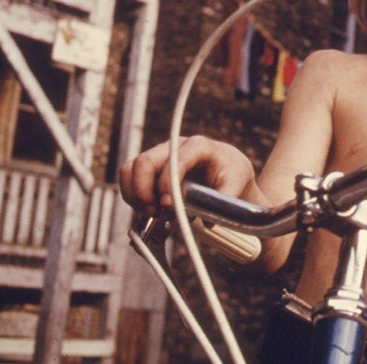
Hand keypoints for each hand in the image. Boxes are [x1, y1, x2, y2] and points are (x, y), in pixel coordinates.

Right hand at [118, 136, 255, 214]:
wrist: (228, 169)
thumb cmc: (232, 174)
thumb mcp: (237, 184)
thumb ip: (223, 199)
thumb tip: (207, 220)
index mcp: (199, 146)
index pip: (175, 160)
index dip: (167, 183)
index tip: (169, 205)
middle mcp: (176, 146)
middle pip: (145, 161)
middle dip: (143, 190)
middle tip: (154, 212)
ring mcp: (161, 154)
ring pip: (131, 168)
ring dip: (134, 194)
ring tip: (150, 213)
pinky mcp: (152, 167)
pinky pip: (129, 177)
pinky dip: (132, 196)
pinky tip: (148, 210)